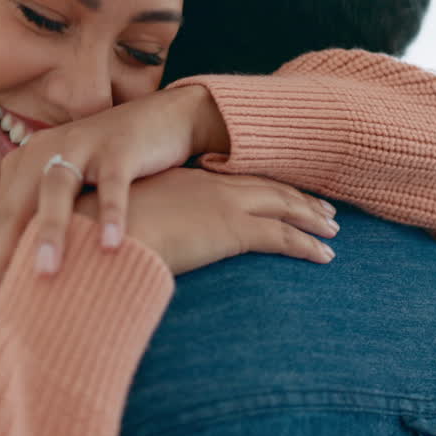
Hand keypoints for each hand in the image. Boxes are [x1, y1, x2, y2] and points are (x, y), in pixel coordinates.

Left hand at [0, 86, 228, 320]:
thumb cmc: (112, 168)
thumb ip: (35, 217)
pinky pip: (114, 183)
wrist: (165, 120)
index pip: (1, 222)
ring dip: (50, 230)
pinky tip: (112, 245)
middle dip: (2, 258)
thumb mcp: (69, 190)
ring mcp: (82, 143)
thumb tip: (2, 260)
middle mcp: (45, 149)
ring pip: (57, 189)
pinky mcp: (119, 145)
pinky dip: (112, 212)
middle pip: (16, 208)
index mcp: (26, 163)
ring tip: (44, 273)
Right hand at [75, 168, 339, 274]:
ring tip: (334, 230)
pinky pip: (282, 237)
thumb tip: (147, 237)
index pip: (237, 180)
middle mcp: (211, 185)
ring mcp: (225, 204)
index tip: (285, 192)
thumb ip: (146, 225)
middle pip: (268, 188)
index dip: (265, 186)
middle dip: (299, 198)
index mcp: (188, 180)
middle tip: (325, 209)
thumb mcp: (127, 222)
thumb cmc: (104, 233)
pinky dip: (308, 245)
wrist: (102, 232)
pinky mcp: (232, 229)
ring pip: (283, 207)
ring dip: (312, 218)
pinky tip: (325, 256)